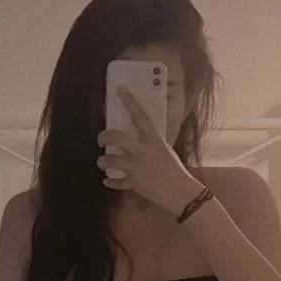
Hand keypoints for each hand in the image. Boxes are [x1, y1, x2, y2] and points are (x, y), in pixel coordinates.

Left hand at [96, 85, 201, 214]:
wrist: (179, 191)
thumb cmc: (175, 168)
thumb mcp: (164, 149)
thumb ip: (150, 142)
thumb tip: (140, 136)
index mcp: (152, 140)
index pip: (140, 116)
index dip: (130, 101)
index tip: (120, 89)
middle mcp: (141, 151)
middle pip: (116, 138)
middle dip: (104, 137)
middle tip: (101, 140)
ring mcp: (136, 168)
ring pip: (111, 161)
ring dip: (103, 161)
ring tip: (102, 162)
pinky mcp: (133, 183)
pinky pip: (116, 182)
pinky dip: (110, 181)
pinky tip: (107, 180)